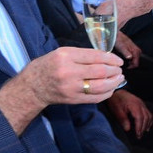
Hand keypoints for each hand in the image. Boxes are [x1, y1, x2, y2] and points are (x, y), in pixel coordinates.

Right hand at [0, 47, 124, 134]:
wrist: (32, 87)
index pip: (95, 56)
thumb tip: (106, 57)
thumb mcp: (62, 52)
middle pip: (100, 72)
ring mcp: (71, 88)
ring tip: (119, 78)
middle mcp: (69, 72)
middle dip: (114, 70)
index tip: (118, 60)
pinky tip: (111, 89)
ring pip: (100, 86)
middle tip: (120, 69)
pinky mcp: (72, 100)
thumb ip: (83, 54)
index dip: (111, 58)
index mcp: (66, 56)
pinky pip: (95, 98)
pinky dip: (107, 94)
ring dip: (114, 83)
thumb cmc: (48, 65)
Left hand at [106, 89, 152, 137]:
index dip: (139, 127)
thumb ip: (123, 119)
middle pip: (146, 118)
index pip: (140, 118)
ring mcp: (142, 104)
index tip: (138, 134)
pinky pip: (149, 113)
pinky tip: (147, 125)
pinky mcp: (142, 104)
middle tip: (139, 136)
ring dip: (147, 125)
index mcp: (134, 105)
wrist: (117, 91)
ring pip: (149, 115)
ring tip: (143, 132)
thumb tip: (127, 129)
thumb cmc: (116, 100)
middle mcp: (140, 104)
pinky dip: (149, 120)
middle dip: (143, 128)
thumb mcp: (116, 110)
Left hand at [113, 31, 141, 68]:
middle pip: (135, 63)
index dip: (130, 67)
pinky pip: (132, 58)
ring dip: (128, 62)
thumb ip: (126, 53)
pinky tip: (123, 57)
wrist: (116, 35)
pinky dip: (128, 60)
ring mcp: (135, 51)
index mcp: (136, 51)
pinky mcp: (132, 50)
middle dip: (130, 65)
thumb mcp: (121, 47)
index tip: (125, 67)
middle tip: (123, 63)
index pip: (136, 64)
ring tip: (122, 60)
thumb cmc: (118, 40)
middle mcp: (137, 51)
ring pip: (133, 61)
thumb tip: (130, 57)